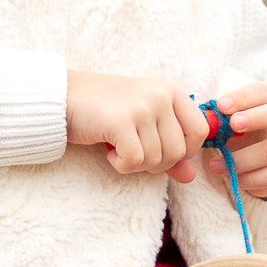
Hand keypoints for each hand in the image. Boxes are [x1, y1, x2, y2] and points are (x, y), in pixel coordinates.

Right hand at [65, 72, 209, 180]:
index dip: (185, 151)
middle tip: (135, 153)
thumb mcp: (144, 124)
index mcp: (171, 90)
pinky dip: (123, 165)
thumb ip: (169, 148)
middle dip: (157, 163)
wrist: (66, 97)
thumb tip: (190, 176)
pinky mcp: (121, 121)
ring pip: (156, 159)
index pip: (200, 131)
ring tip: (120, 149)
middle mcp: (160, 95)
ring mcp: (141, 106)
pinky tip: (111, 153)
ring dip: (137, 164)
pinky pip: (135, 160)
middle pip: (178, 151)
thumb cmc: (107, 110)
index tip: (162, 151)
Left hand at [217, 90, 266, 203]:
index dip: (243, 98)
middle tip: (233, 124)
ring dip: (242, 159)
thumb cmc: (245, 132)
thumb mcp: (235, 120)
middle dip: (258, 118)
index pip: (264, 91)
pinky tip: (234, 178)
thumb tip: (205, 118)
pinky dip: (252, 179)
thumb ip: (223, 117)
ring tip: (215, 166)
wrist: (266, 161)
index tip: (221, 106)